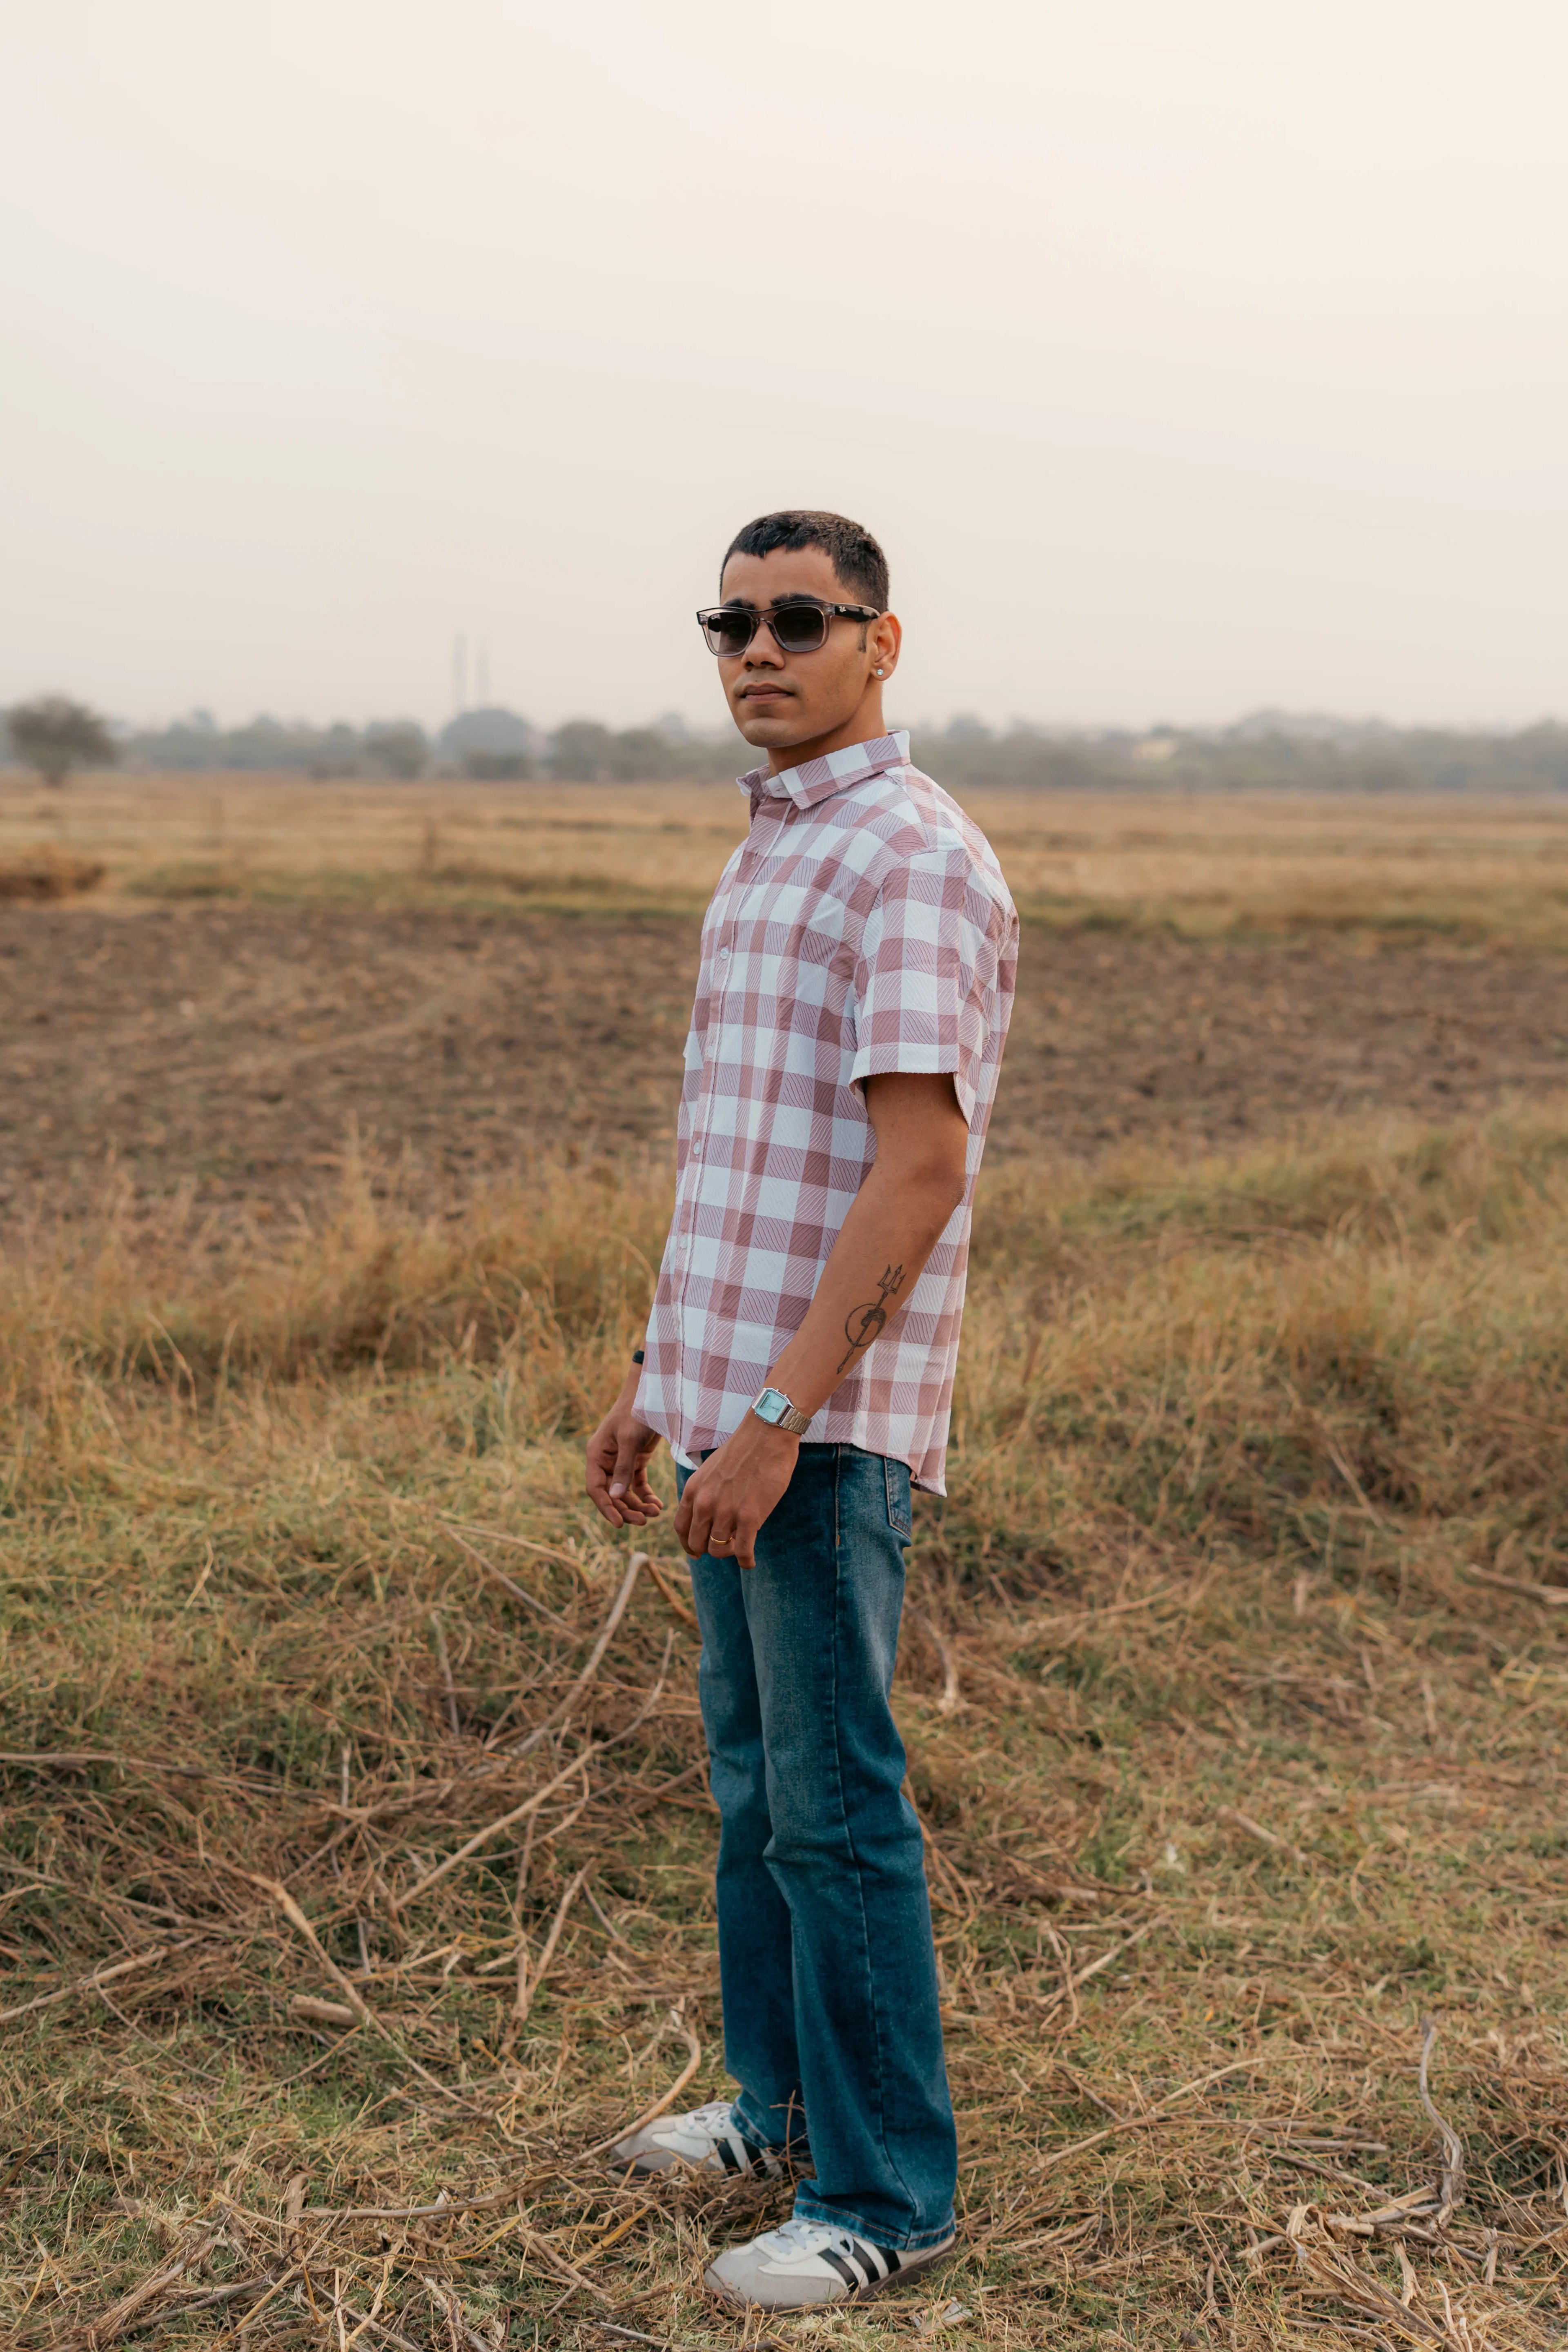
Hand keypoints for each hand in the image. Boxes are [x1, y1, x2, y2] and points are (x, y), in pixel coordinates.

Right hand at [585, 1395, 663, 1528]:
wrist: (654, 1392)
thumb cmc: (637, 1411)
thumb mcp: (630, 1440)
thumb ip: (623, 1468)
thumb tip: (616, 1498)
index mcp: (596, 1455)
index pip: (596, 1489)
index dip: (606, 1508)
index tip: (620, 1524)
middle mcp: (605, 1461)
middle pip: (612, 1494)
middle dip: (627, 1509)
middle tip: (644, 1522)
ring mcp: (620, 1461)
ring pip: (625, 1492)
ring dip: (638, 1505)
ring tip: (655, 1514)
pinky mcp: (635, 1459)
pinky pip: (637, 1483)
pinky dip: (646, 1495)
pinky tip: (657, 1504)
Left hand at [675, 1415, 797, 1569]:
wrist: (766, 1435)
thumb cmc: (742, 1450)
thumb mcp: (710, 1471)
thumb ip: (704, 1493)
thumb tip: (708, 1516)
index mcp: (693, 1491)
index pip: (680, 1529)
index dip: (688, 1544)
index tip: (697, 1550)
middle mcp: (705, 1504)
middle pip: (697, 1544)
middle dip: (708, 1549)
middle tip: (723, 1545)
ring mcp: (726, 1512)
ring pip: (718, 1550)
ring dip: (728, 1552)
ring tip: (739, 1546)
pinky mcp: (749, 1517)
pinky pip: (743, 1551)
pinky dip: (745, 1561)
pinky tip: (749, 1561)